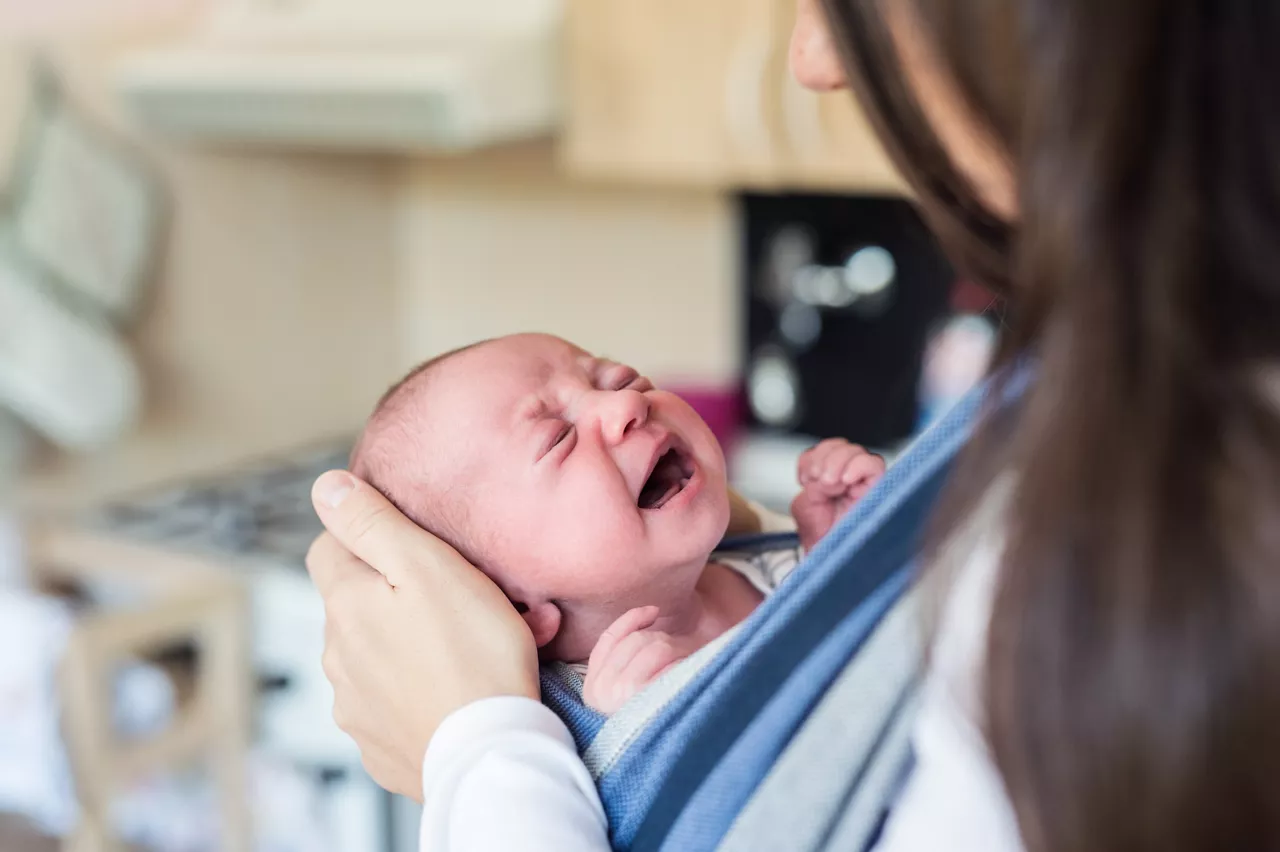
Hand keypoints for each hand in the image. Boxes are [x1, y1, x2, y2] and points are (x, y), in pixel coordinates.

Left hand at [306, 471, 539, 800]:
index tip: (412, 546)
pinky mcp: (378, 746)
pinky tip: (456, 690)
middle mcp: (336, 657)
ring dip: (409, 643)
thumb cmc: (472, 652)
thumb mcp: (428, 565)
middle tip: (461, 597)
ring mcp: (354, 707)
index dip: (367, 537)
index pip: (328, 548)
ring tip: (470, 646)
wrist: (491, 751)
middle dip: (396, 595)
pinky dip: (416, 692)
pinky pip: (390, 704)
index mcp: (345, 605)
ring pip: (374, 655)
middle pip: (354, 604)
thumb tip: (325, 488)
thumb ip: (373, 523)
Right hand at [582, 607, 684, 714]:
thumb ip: (622, 663)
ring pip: (657, 648)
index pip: (609, 638)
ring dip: (680, 649)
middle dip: (664, 638)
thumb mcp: (619, 695)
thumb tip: (647, 615)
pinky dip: (687, 664)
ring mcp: (624, 693)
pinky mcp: (650, 699)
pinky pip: (673, 666)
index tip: (653, 611)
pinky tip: (694, 672)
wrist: (657, 764)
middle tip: (685, 647)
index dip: (631, 619)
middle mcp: (603, 688)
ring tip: (691, 660)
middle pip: (637, 640)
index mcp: (592, 686)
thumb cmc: (644, 723)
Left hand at [791, 439, 885, 550]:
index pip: (824, 450)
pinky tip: (846, 481)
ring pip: (856, 451)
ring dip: (837, 462)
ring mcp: (865, 484)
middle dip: (824, 459)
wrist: (833, 562)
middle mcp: (850, 480)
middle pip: (840, 446)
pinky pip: (874, 464)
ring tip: (830, 485)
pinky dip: (857, 466)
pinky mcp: (879, 490)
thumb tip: (827, 478)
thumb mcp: (805, 507)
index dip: (812, 458)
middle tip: (818, 481)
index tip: (805, 478)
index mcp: (831, 480)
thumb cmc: (823, 541)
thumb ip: (812, 485)